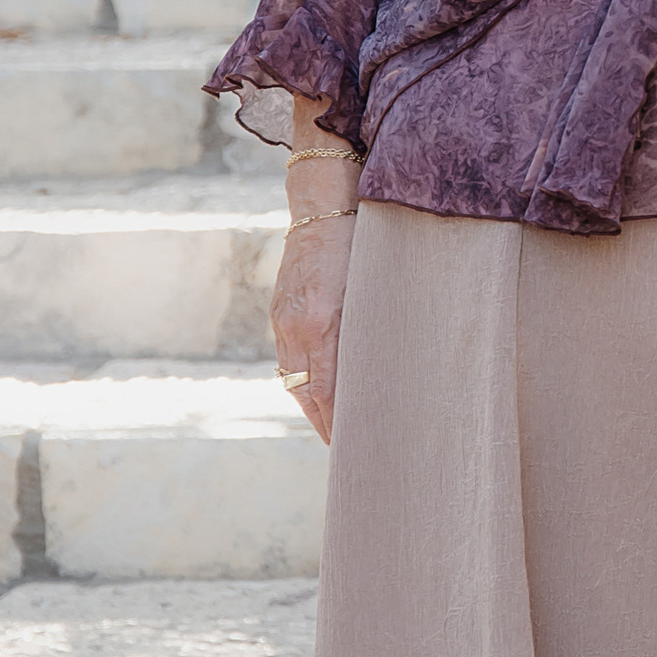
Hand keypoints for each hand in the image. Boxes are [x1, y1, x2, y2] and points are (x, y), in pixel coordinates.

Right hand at [270, 199, 356, 443]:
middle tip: (345, 449)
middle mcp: (294, 326)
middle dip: (324, 424)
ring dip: (311, 406)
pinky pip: (286, 360)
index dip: (338, 422)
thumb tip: (377, 372)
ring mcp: (282, 321)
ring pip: (293, 379)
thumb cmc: (358, 244)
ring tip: (332, 428)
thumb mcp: (369, 288)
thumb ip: (368, 330)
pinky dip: (301, 381)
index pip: (325, 390)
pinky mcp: (278, 313)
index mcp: (319, 322)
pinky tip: (316, 392)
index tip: (354, 444)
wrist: (321, 207)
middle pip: (305, 393)